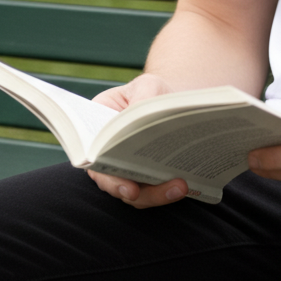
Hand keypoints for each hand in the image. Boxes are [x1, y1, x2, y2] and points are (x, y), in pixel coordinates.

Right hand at [86, 73, 189, 208]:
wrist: (168, 102)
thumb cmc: (152, 92)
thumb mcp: (147, 85)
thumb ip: (143, 96)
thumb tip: (140, 114)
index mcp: (97, 129)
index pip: (94, 155)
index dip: (105, 173)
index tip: (126, 185)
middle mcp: (106, 155)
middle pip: (112, 181)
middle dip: (132, 191)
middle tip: (154, 190)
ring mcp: (124, 170)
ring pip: (133, 193)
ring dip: (156, 195)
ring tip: (180, 187)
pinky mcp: (144, 179)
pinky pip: (150, 192)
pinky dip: (166, 192)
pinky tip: (186, 185)